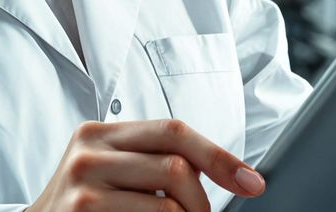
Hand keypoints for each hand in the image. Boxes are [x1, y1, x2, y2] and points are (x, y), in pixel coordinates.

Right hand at [26, 118, 265, 211]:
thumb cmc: (85, 204)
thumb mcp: (111, 169)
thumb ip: (153, 159)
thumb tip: (224, 171)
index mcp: (100, 132)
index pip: (174, 130)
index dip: (219, 156)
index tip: (252, 182)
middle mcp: (89, 152)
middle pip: (176, 168)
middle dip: (202, 202)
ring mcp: (83, 186)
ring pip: (167, 206)